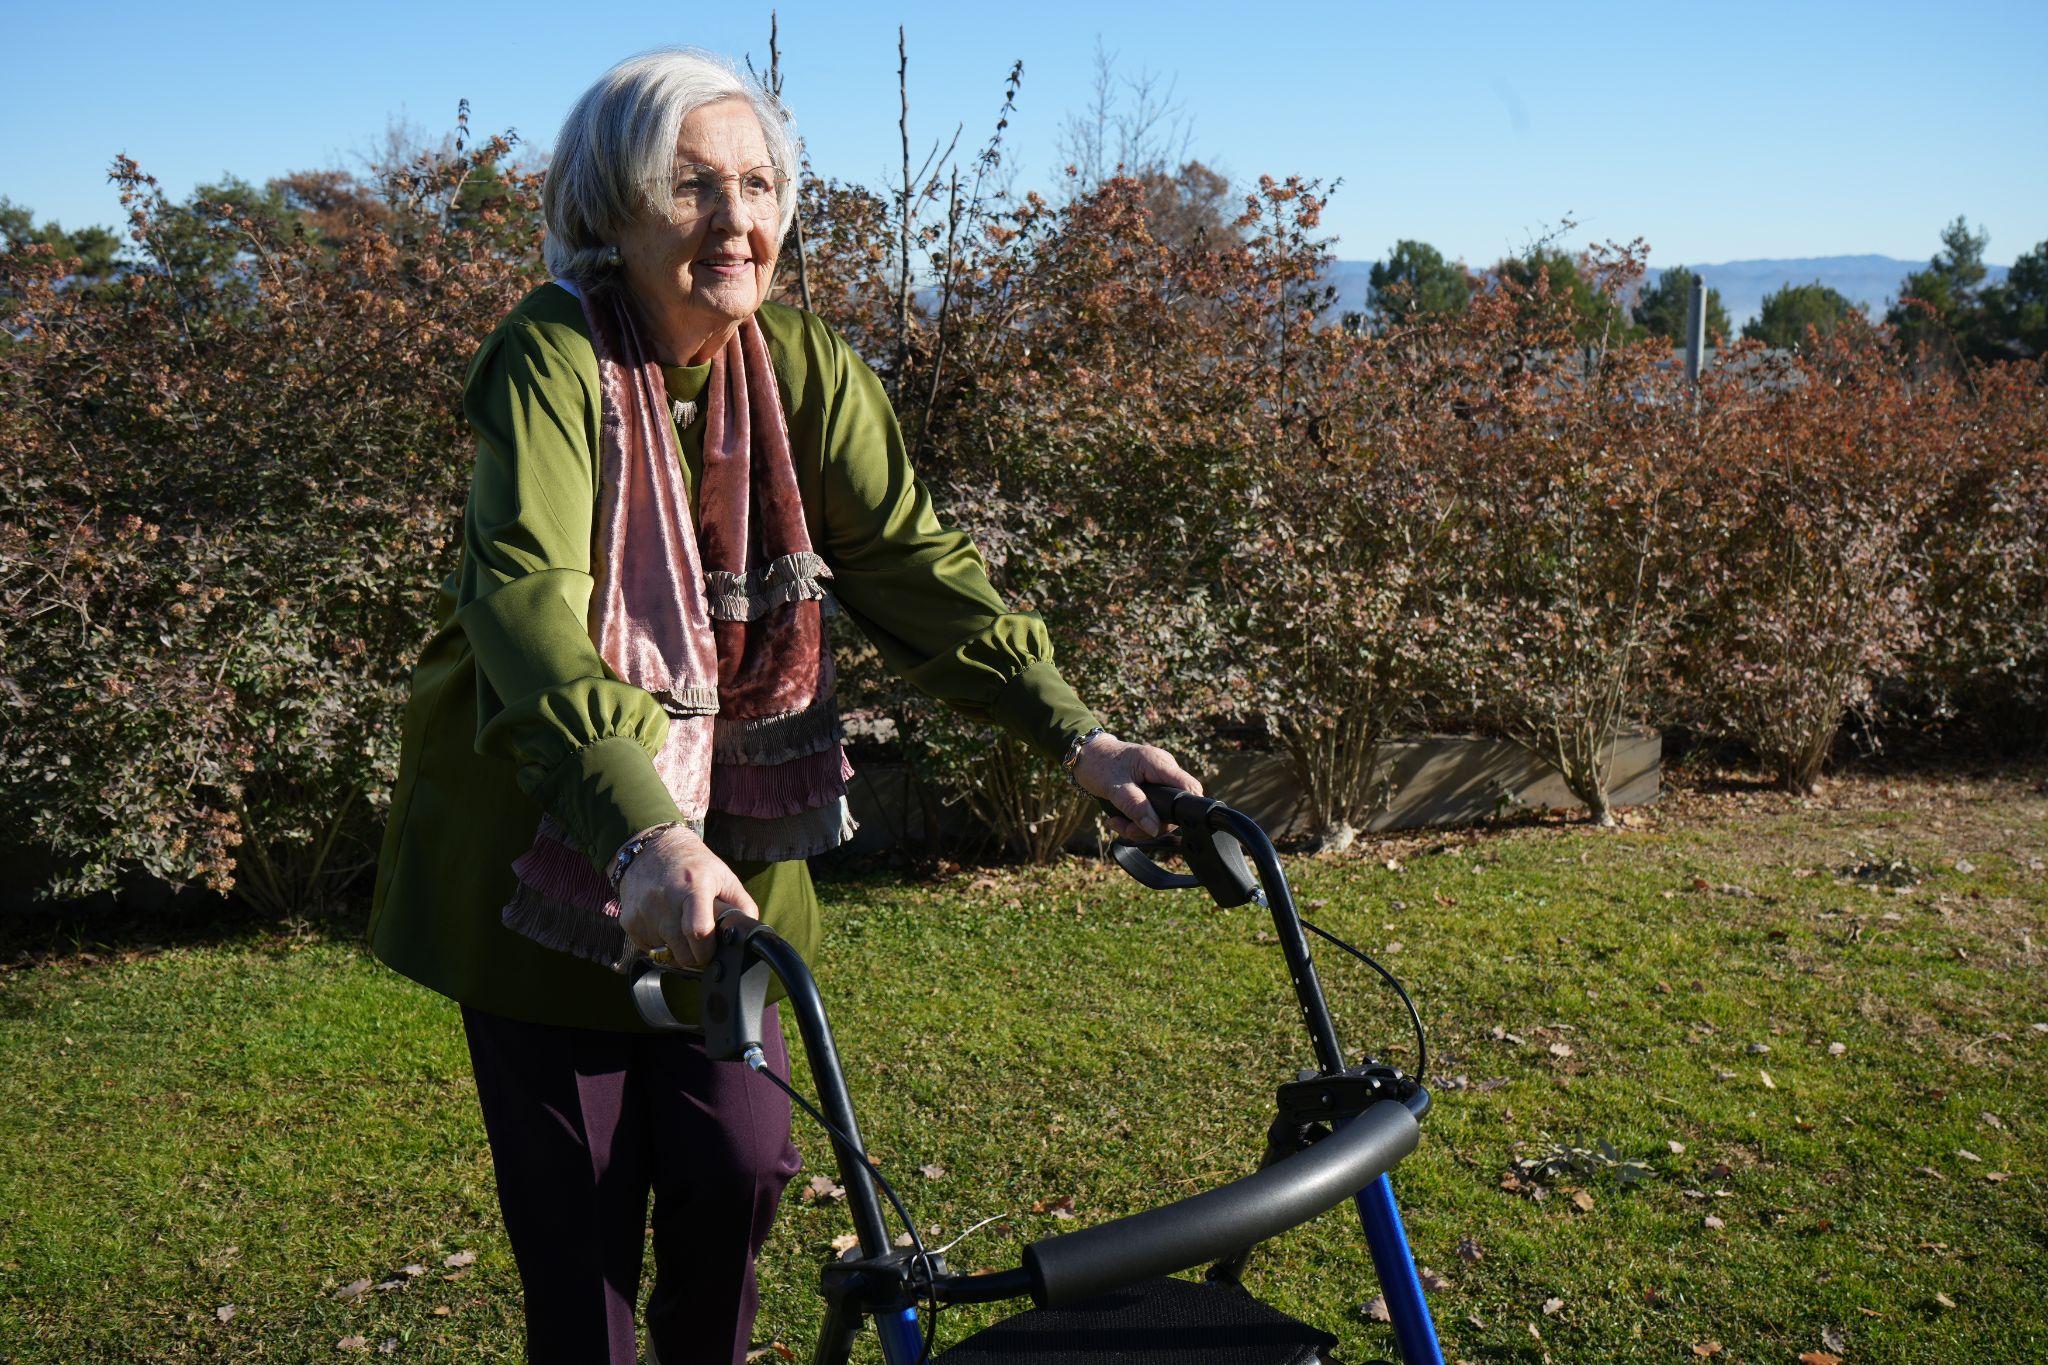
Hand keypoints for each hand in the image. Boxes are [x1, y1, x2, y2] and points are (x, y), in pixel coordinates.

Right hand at [616, 827, 759, 968]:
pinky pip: (648, 949)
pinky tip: (664, 925)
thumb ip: (742, 905)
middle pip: (682, 951)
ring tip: (681, 928)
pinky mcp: (628, 920)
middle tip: (701, 945)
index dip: (707, 950)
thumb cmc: (693, 865)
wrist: (650, 849)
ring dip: (676, 950)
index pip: (698, 931)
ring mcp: (644, 911)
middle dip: (695, 956)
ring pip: (665, 953)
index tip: (712, 950)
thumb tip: (748, 934)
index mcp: (693, 886)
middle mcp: (665, 899)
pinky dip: (659, 945)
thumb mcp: (724, 876)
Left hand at [1070, 733, 1203, 839]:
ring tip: (1118, 823)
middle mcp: (1164, 771)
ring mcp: (1159, 780)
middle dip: (1152, 825)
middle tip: (1127, 829)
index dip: (1185, 809)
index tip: (1162, 825)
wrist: (1087, 756)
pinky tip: (1120, 818)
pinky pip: (1153, 810)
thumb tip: (1154, 829)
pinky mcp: (1152, 789)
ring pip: (1162, 814)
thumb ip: (1135, 806)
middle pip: (1174, 808)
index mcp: (1159, 763)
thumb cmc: (1099, 764)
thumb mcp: (1114, 787)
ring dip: (1140, 825)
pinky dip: (1137, 820)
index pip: (1189, 787)